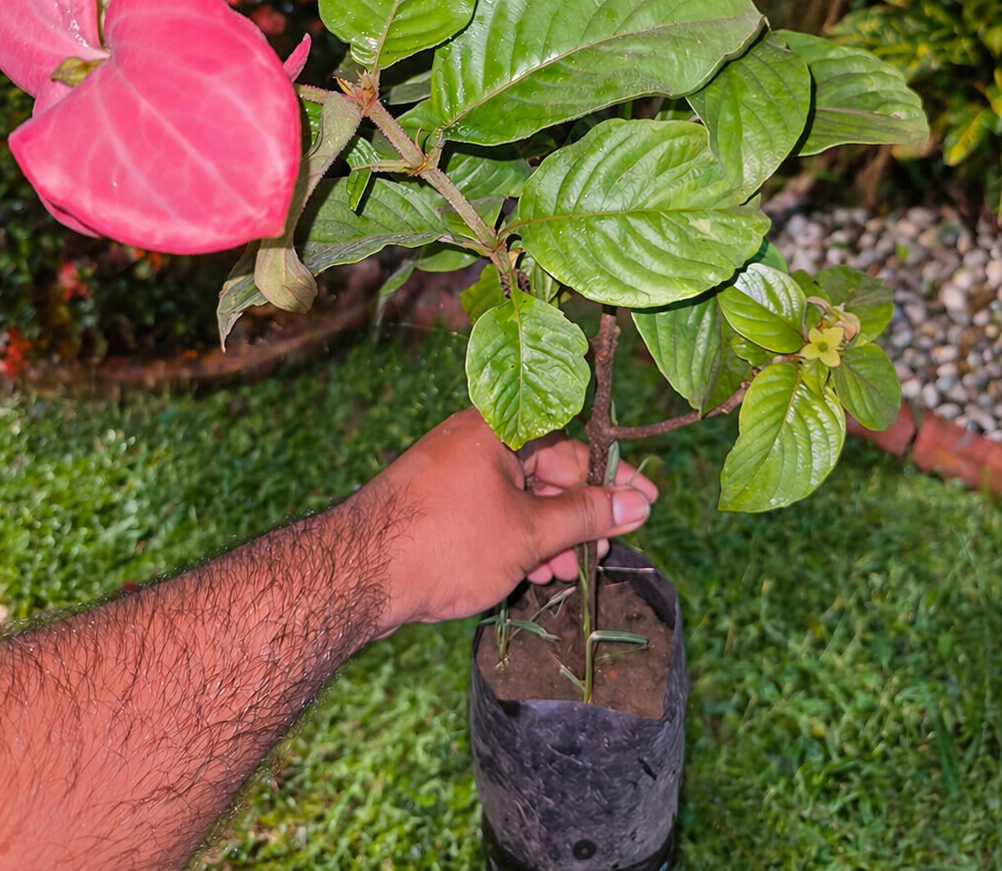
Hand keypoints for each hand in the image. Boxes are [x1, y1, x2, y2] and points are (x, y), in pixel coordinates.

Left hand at [366, 408, 657, 630]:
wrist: (357, 574)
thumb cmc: (447, 542)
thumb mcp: (529, 532)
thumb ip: (586, 515)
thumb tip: (638, 502)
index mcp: (499, 427)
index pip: (574, 443)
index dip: (612, 478)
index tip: (645, 505)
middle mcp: (476, 439)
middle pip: (548, 470)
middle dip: (579, 515)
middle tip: (603, 554)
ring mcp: (454, 471)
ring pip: (521, 496)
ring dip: (550, 535)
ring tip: (564, 576)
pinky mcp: (438, 503)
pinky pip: (493, 511)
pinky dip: (517, 539)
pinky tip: (529, 575)